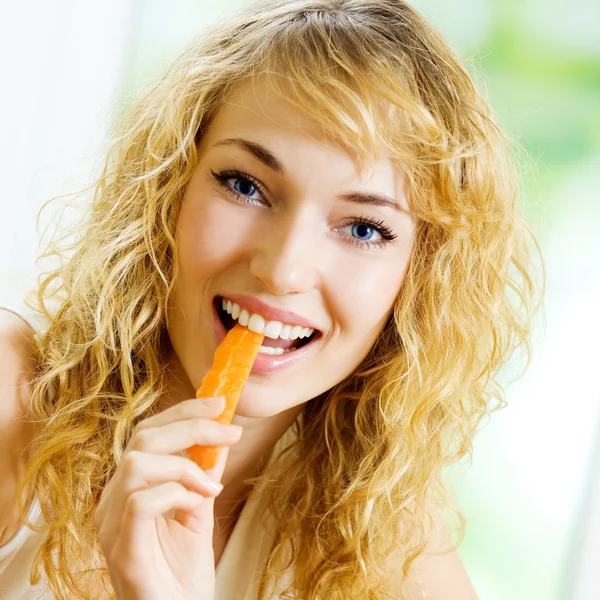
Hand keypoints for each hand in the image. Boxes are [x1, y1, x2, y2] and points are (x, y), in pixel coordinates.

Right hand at [93, 396, 241, 599]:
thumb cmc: (183, 574)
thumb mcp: (199, 512)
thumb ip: (203, 475)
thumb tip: (220, 437)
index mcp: (128, 489)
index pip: (148, 433)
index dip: (183, 411)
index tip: (220, 403)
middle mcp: (112, 502)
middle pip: (142, 438)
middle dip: (192, 425)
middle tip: (230, 431)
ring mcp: (111, 526)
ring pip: (137, 463)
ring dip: (185, 465)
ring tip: (211, 487)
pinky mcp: (121, 550)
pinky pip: (140, 502)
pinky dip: (175, 493)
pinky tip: (195, 505)